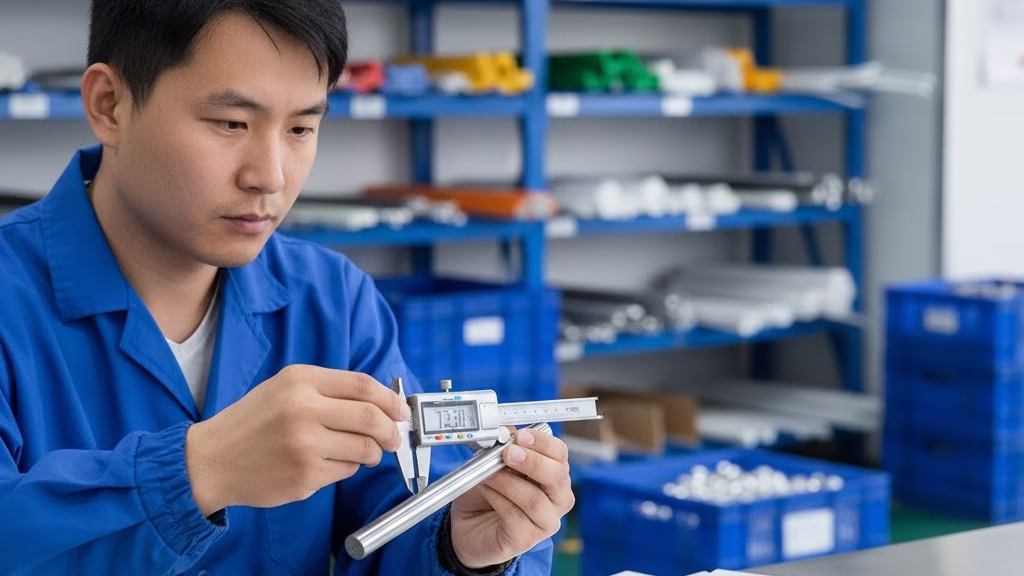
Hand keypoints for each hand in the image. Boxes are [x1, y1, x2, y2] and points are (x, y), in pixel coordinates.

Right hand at [184, 365, 409, 514]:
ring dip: (370, 453)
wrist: (211, 460)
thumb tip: (382, 403)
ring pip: (365, 449)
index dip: (390, 399)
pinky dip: (345, 468)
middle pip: (372, 418)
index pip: (363, 385)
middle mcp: (303, 409)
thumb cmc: (253, 423)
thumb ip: (330, 391)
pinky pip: (346, 472)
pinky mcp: (305, 475)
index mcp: (300, 380)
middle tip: (394, 438)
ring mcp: (304, 444)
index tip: (400, 410)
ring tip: (355, 451)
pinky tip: (323, 463)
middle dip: (392, 431)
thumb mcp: (285, 389)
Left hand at [449, 427, 574, 568]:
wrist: (467, 526)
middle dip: (531, 462)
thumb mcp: (492, 464)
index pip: (560, 454)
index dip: (542, 442)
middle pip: (556, 477)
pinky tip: (486, 490)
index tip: (521, 436)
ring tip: (488, 474)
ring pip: (535, 499)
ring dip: (508, 482)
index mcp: (554, 475)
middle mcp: (557, 499)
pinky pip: (515, 517)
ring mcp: (544, 522)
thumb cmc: (487, 494)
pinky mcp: (526, 539)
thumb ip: (503, 448)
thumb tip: (508, 430)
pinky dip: (498, 499)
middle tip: (508, 453)